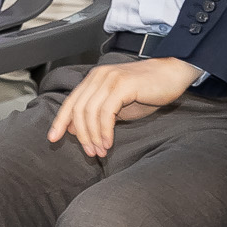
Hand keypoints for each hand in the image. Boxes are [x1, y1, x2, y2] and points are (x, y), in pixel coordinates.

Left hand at [46, 55, 199, 156]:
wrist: (174, 74)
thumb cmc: (149, 90)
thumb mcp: (119, 105)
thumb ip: (99, 114)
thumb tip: (76, 129)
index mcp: (94, 79)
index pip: (70, 102)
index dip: (60, 121)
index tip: (53, 139)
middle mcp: (98, 76)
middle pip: (77, 109)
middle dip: (81, 135)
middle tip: (90, 152)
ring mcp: (109, 79)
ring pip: (89, 112)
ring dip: (93, 136)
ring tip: (101, 151)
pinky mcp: (122, 85)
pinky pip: (106, 112)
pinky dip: (105, 131)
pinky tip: (109, 142)